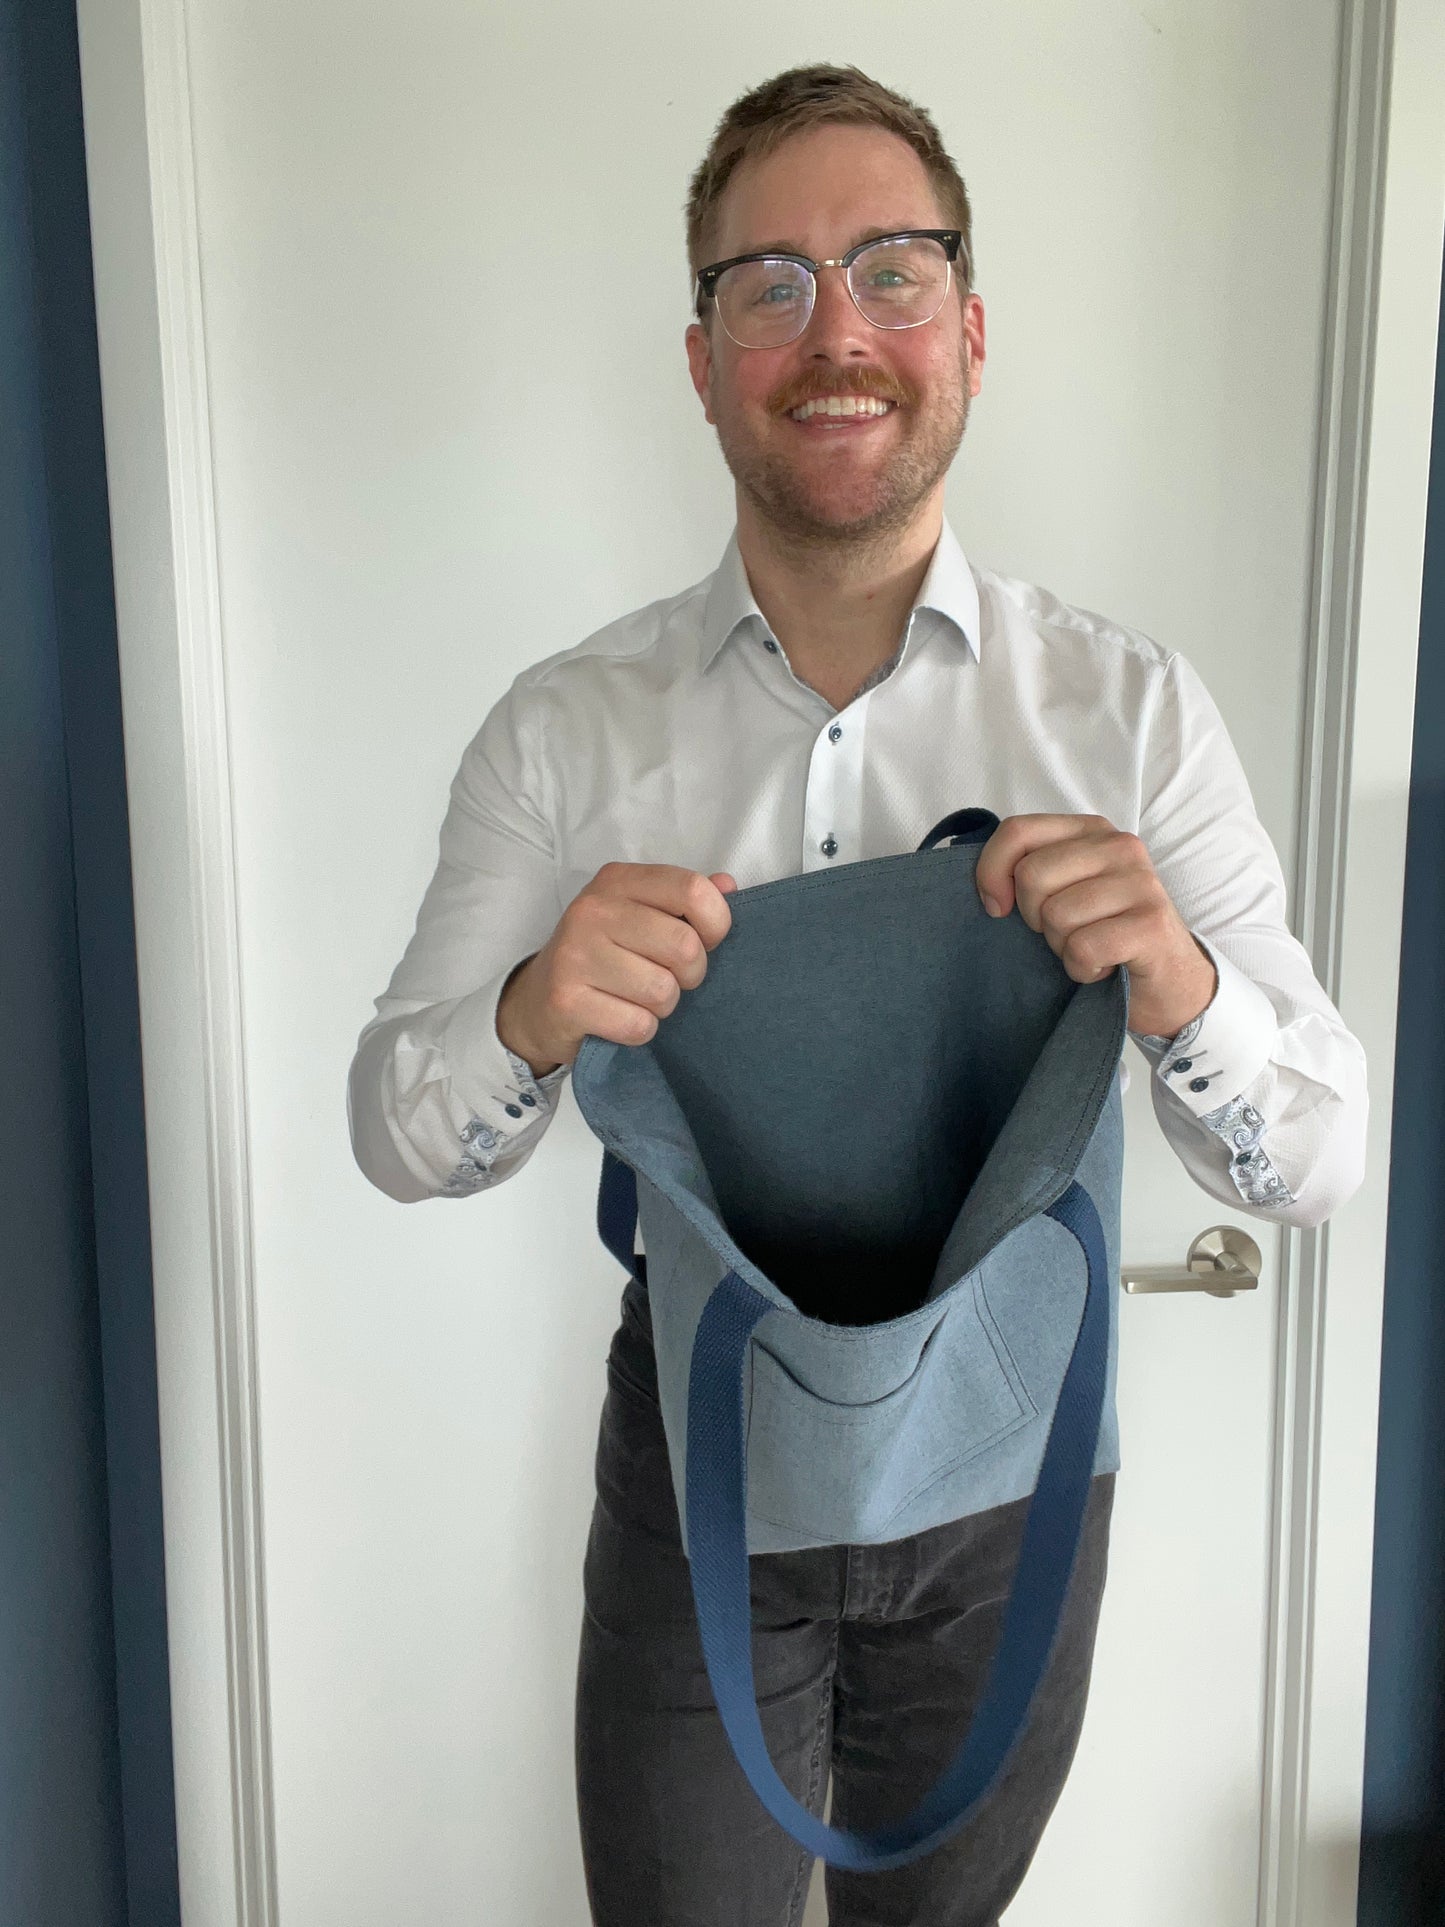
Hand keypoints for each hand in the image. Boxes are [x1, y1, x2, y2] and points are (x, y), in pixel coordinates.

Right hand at [496, 863, 737, 1074]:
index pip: (692, 889)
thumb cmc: (604, 955)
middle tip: (671, 978)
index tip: (706, 941)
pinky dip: (640, 1030)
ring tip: (640, 998)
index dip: (715, 924)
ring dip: (663, 1006)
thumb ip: (684, 899)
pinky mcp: (567, 1001)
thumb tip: (728, 886)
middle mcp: (592, 910)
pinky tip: (620, 1018)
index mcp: (617, 880)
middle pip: (684, 946)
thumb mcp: (640, 914)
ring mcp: (574, 955)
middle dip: (691, 974)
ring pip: (663, 991)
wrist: (537, 1001)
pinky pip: (638, 1025)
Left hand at [974, 814, 1217, 1038]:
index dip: (991, 872)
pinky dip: (1083, 968)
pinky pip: (1083, 948)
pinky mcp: (1152, 924)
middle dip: (1035, 918)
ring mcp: (1141, 883)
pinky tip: (1103, 966)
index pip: (1018, 831)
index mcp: (1092, 831)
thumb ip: (1029, 871)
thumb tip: (990, 890)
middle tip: (1065, 932)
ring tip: (1090, 947)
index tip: (997, 906)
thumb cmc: (1105, 935)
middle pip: (1031, 876)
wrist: (1170, 983)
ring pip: (1056, 915)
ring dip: (1062, 947)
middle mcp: (1120, 846)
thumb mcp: (1064, 892)